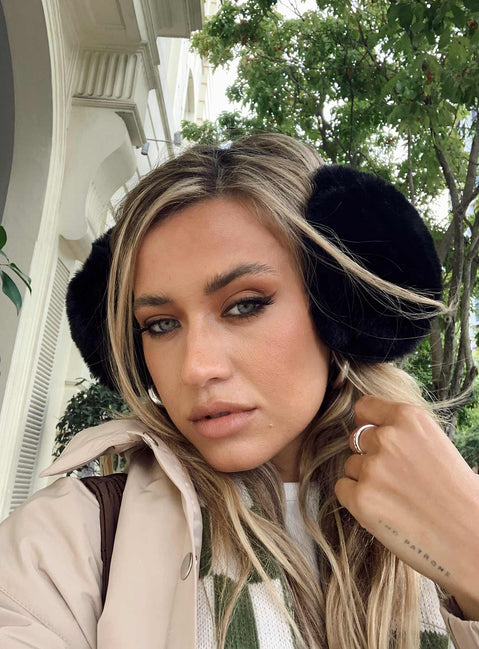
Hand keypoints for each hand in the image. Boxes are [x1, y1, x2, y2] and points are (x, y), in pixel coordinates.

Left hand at [334, 395, 478, 618]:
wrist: (472, 539)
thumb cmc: (458, 494)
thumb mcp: (435, 444)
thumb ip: (403, 433)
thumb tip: (371, 429)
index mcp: (408, 418)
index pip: (364, 407)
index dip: (368, 424)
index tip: (376, 439)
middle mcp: (386, 437)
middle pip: (355, 439)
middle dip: (369, 456)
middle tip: (396, 478)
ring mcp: (371, 468)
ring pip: (350, 465)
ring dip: (364, 480)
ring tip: (396, 498)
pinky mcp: (360, 498)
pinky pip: (343, 489)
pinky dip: (356, 500)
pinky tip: (384, 510)